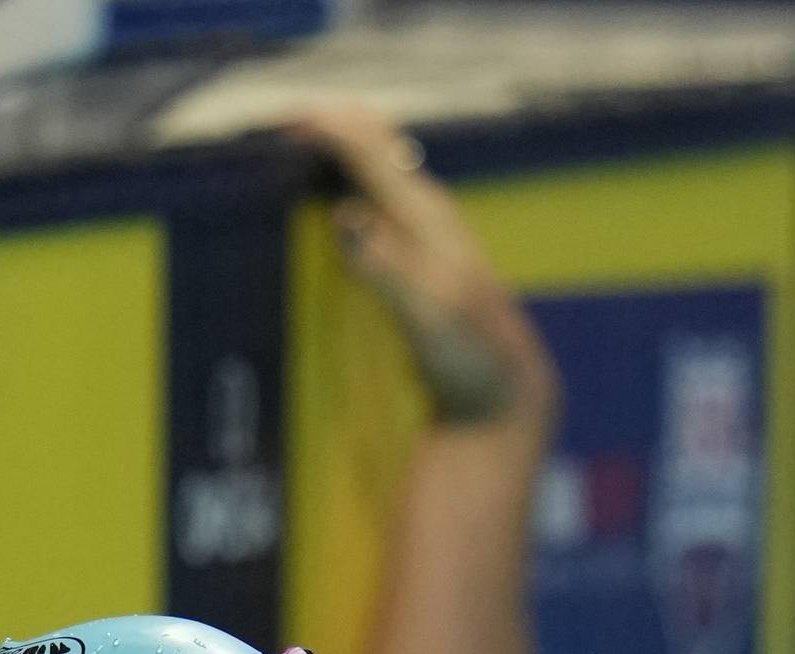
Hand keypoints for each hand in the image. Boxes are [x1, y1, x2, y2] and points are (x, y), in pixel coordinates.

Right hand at [291, 107, 556, 441]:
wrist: (503, 390)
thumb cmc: (469, 355)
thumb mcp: (426, 314)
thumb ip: (385, 264)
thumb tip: (342, 214)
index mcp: (428, 220)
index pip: (374, 158)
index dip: (334, 133)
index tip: (291, 122)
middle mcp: (431, 216)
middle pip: (381, 152)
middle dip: (340, 130)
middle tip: (293, 121)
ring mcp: (430, 235)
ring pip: (384, 173)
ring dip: (348, 152)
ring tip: (313, 139)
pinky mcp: (424, 259)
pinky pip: (384, 201)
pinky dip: (357, 184)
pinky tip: (343, 195)